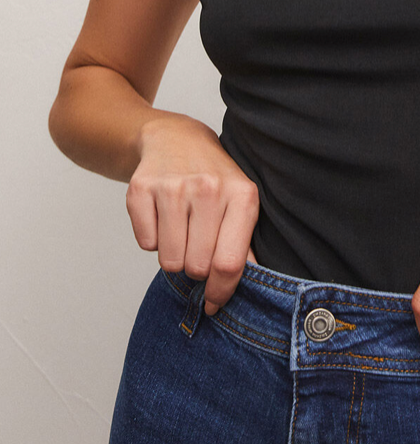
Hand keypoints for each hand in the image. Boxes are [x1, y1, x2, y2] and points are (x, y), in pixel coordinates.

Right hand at [126, 113, 259, 316]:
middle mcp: (208, 188)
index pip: (228, 263)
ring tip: (182, 233)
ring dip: (174, 257)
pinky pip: (145, 244)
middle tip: (197, 249)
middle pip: (196, 267)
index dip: (219, 292)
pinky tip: (162, 218)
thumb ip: (245, 246)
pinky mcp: (141, 188)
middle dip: (195, 270)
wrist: (176, 139)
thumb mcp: (241, 204)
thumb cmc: (214, 179)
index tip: (213, 303)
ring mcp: (172, 186)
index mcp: (241, 195)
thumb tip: (254, 289)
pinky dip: (152, 241)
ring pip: (169, 259)